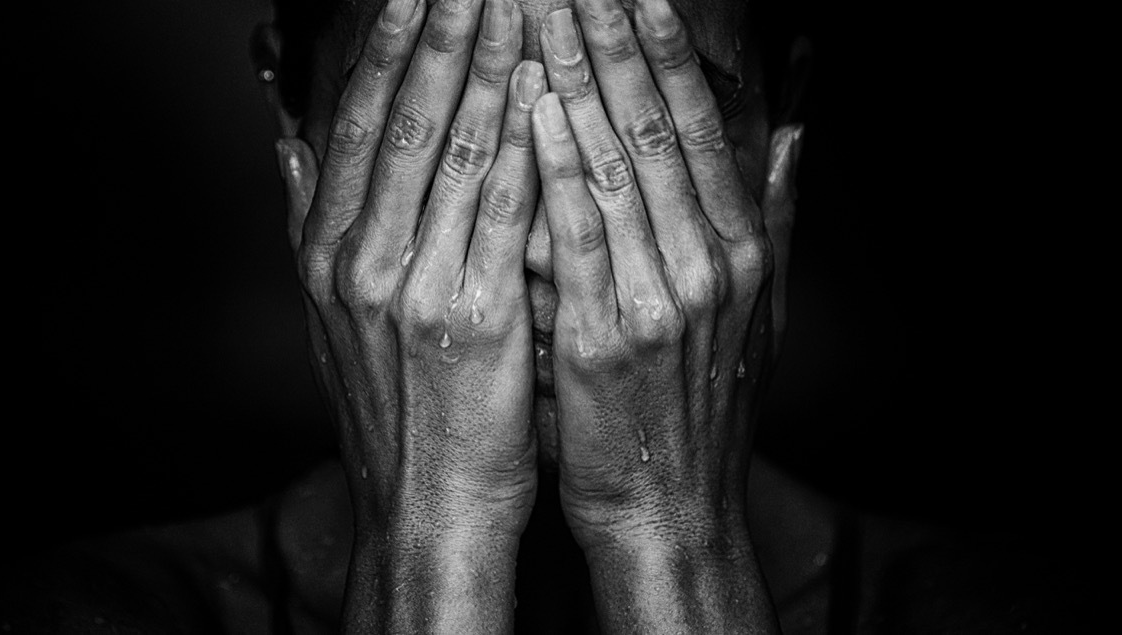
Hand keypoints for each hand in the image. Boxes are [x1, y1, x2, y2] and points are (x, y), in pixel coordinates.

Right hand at [276, 0, 545, 629]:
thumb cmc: (394, 410)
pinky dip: (517, 142)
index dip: (387, 48)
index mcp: (329, 252)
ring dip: (484, 65)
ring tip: (514, 0)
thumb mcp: (330, 318)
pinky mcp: (473, 318)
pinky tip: (541, 86)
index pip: (356, 124)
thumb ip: (310, 224)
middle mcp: (359, 260)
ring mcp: (413, 287)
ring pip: (448, 149)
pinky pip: (498, 211)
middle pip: (400, 119)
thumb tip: (287, 143)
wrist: (423, 506)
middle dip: (438, 34)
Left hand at [531, 0, 799, 628]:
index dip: (664, 50)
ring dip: (579, 79)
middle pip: (655, 127)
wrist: (668, 507)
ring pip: (616, 164)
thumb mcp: (757, 310)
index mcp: (739, 248)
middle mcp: (708, 262)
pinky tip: (536, 105)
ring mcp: (660, 299)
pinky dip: (559, 165)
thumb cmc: (699, 408)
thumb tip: (795, 131)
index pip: (695, 126)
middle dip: (614, 41)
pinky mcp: (607, 337)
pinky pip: (580, 236)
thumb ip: (774, 214)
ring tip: (543, 10)